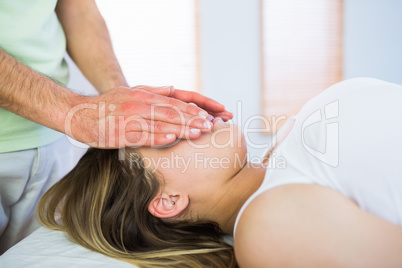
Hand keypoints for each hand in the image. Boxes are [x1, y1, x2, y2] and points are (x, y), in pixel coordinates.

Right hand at [64, 86, 220, 147]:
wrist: (77, 113)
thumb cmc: (106, 106)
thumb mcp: (129, 93)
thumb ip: (151, 91)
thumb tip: (173, 88)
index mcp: (142, 95)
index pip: (173, 102)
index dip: (191, 110)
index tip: (208, 116)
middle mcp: (137, 103)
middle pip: (170, 111)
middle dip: (192, 118)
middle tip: (210, 125)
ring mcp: (128, 117)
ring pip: (159, 121)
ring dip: (181, 127)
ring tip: (199, 132)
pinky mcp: (118, 132)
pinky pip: (141, 134)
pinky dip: (157, 135)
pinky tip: (172, 137)